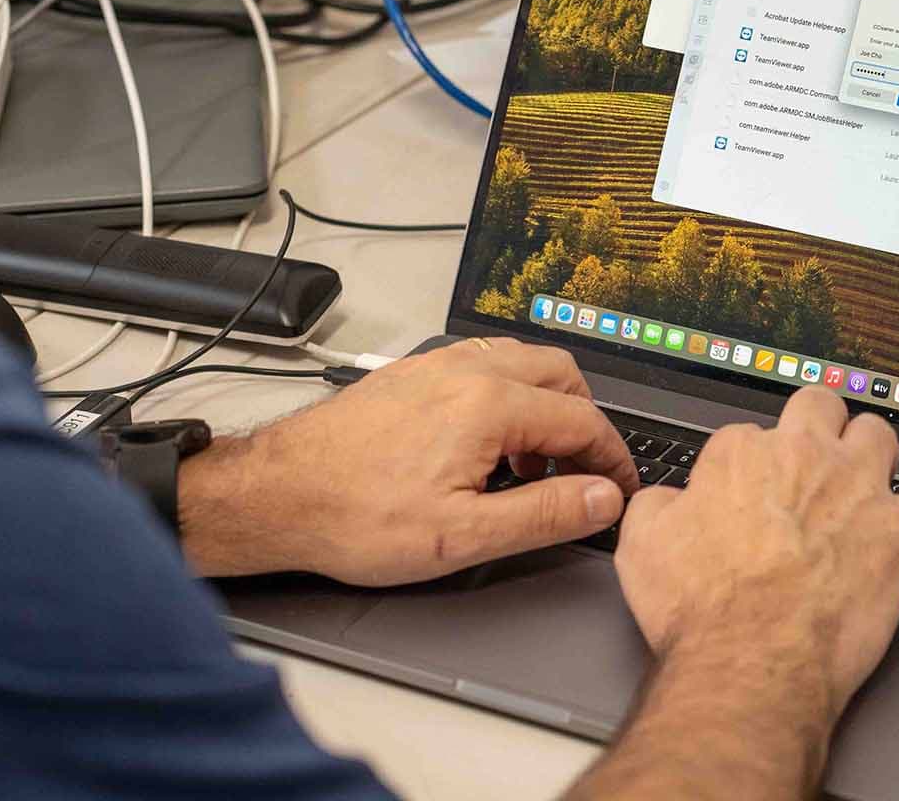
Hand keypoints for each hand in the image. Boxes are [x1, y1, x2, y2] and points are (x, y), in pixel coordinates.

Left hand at [178, 337, 638, 584]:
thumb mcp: (462, 536)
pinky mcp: (410, 373)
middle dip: (584, 424)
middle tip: (582, 476)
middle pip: (562, 375)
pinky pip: (481, 365)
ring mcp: (435, 364)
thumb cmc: (355, 516)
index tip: (618, 492)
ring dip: (544, 407)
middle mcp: (465, 369)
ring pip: (521, 362)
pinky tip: (484, 448)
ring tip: (530, 469)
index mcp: (488, 404)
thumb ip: (543, 513)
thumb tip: (602, 498)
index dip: (613, 461)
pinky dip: (505, 396)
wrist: (279, 494)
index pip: (583, 421)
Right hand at [611, 387, 898, 761]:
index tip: (747, 496)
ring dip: (876, 452)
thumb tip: (668, 502)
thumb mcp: (642, 544)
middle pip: (819, 408)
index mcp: (740, 454)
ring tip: (872, 475)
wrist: (749, 658)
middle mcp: (802, 457)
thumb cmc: (700, 607)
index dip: (747, 468)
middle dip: (818, 425)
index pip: (746, 437)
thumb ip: (659, 506)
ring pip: (880, 435)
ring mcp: (857, 489)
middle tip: (814, 456)